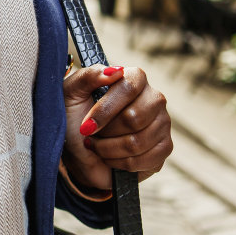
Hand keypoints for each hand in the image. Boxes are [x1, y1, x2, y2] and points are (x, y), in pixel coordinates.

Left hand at [61, 64, 172, 193]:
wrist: (77, 150)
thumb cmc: (74, 116)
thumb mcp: (71, 92)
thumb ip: (89, 76)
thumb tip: (115, 71)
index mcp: (134, 78)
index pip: (128, 88)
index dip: (105, 110)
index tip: (86, 126)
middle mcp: (154, 98)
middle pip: (134, 118)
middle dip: (105, 132)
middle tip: (92, 134)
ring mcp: (162, 123)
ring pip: (137, 142)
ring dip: (108, 150)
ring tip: (98, 145)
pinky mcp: (164, 148)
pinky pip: (146, 160)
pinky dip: (120, 163)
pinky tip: (111, 158)